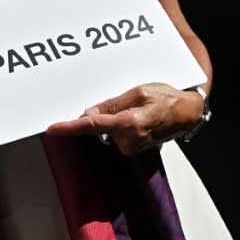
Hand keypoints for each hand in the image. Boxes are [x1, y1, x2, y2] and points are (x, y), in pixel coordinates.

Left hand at [45, 82, 203, 155]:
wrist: (187, 112)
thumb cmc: (166, 98)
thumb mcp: (138, 92)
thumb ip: (112, 104)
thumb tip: (89, 113)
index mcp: (129, 124)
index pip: (91, 126)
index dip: (69, 127)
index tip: (52, 129)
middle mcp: (128, 141)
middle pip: (97, 126)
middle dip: (102, 112)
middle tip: (125, 99)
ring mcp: (131, 147)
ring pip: (106, 129)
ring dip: (113, 117)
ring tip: (136, 106)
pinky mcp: (133, 148)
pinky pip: (115, 133)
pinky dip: (119, 123)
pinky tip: (136, 115)